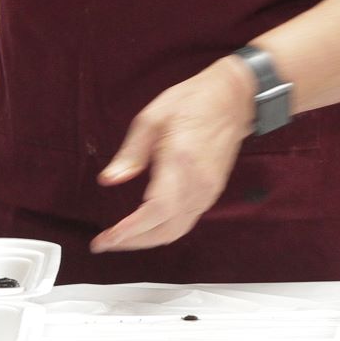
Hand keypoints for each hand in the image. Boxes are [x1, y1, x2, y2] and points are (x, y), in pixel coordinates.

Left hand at [90, 56, 256, 254]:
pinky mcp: (212, 192)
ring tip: (122, 238)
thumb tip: (108, 180)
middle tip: (106, 242)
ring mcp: (208, 190)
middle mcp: (198, 183)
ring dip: (148, 239)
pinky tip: (148, 225)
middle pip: (165, 230)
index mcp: (180, 162)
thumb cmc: (192, 101)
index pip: (156, 211)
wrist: (233, 98)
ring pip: (177, 230)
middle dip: (134, 241)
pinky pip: (186, 221)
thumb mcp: (152, 118)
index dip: (131, 231)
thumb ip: (130, 153)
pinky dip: (164, 230)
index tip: (107, 239)